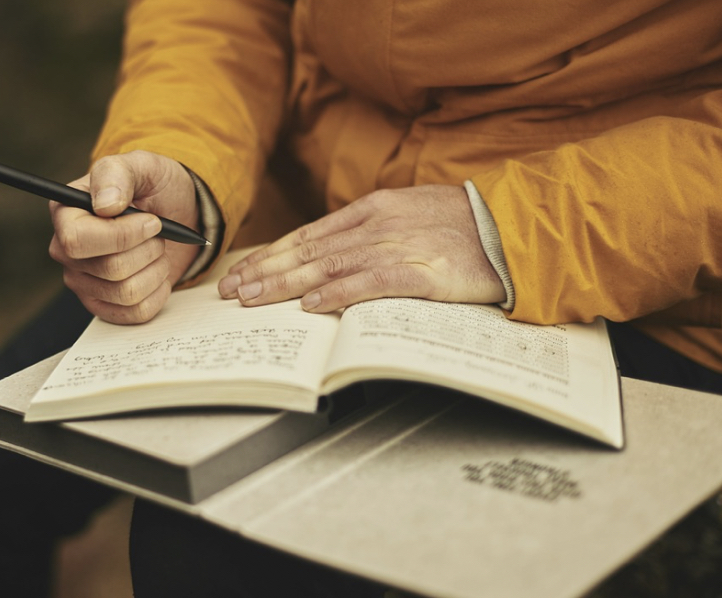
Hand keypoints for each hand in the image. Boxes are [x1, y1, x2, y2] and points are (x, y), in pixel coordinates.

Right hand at [49, 150, 200, 323]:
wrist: (176, 213)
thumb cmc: (153, 187)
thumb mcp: (142, 166)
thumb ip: (118, 174)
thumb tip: (105, 205)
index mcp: (66, 214)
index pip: (77, 241)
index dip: (121, 236)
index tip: (151, 221)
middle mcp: (67, 251)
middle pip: (110, 269)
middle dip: (148, 250)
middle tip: (157, 232)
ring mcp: (83, 282)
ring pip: (127, 292)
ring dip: (156, 269)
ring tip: (157, 250)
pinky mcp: (104, 305)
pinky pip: (137, 313)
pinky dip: (159, 292)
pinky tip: (157, 272)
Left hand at [218, 184, 505, 311]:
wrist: (514, 227)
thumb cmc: (463, 226)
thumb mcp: (409, 215)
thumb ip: (369, 232)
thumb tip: (329, 256)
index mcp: (373, 210)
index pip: (308, 235)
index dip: (271, 255)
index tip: (242, 272)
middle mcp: (377, 224)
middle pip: (308, 251)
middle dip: (264, 271)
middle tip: (230, 291)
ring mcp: (398, 246)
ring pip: (328, 266)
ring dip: (286, 284)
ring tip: (253, 299)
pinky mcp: (422, 272)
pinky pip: (370, 283)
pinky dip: (338, 294)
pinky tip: (311, 305)